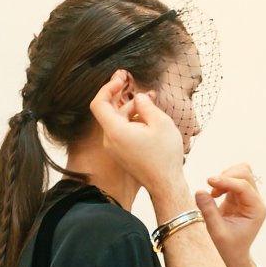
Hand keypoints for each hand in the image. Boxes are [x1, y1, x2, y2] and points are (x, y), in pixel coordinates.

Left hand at [89, 70, 185, 197]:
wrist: (166, 185)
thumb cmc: (165, 157)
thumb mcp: (161, 123)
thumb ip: (146, 105)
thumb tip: (138, 97)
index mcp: (116, 131)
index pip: (99, 103)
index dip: (108, 88)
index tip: (121, 81)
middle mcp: (110, 140)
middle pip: (110, 111)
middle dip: (123, 96)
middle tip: (132, 81)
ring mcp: (115, 148)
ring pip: (118, 121)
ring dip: (131, 109)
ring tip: (150, 100)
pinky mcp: (122, 154)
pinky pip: (123, 132)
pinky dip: (133, 121)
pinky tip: (148, 117)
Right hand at [195, 163, 265, 266]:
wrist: (232, 257)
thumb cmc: (227, 248)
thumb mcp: (216, 232)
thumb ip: (209, 211)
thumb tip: (200, 191)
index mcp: (256, 210)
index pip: (244, 186)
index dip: (226, 181)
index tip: (208, 181)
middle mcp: (256, 202)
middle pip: (245, 173)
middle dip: (226, 177)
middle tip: (211, 191)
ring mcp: (248, 198)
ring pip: (240, 173)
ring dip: (224, 177)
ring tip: (213, 193)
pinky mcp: (239, 197)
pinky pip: (232, 179)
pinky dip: (222, 182)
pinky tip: (214, 195)